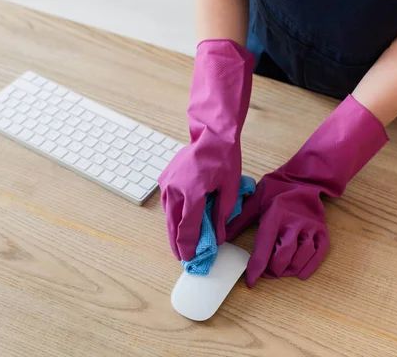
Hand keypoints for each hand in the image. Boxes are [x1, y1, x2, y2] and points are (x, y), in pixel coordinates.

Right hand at [159, 39, 254, 260]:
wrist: (211, 135)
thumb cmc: (224, 159)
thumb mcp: (230, 189)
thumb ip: (222, 215)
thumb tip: (218, 237)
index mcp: (192, 194)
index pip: (188, 228)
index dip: (189, 247)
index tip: (191, 260)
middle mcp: (175, 190)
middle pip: (173, 225)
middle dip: (178, 244)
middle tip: (183, 259)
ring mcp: (168, 184)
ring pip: (168, 215)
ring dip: (173, 231)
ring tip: (179, 246)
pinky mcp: (166, 178)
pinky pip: (168, 203)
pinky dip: (172, 216)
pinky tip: (178, 224)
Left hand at [226, 172, 329, 286]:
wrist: (303, 179)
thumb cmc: (275, 190)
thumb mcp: (254, 202)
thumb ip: (238, 221)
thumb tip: (222, 239)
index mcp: (275, 216)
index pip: (264, 248)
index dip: (256, 268)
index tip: (250, 281)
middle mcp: (294, 223)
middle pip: (283, 256)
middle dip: (272, 270)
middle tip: (265, 273)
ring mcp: (311, 228)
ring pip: (300, 258)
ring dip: (288, 270)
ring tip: (279, 271)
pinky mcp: (322, 231)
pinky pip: (318, 254)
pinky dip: (309, 267)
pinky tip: (299, 273)